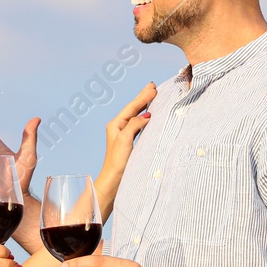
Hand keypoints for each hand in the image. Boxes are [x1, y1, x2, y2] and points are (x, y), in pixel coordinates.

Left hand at [98, 83, 155, 203]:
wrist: (113, 180)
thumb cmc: (117, 162)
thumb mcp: (124, 140)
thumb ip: (134, 125)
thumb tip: (146, 115)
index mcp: (115, 125)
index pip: (132, 107)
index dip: (143, 97)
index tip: (153, 88)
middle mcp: (119, 127)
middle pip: (133, 108)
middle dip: (143, 97)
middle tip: (153, 86)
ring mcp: (124, 134)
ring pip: (136, 115)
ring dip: (144, 105)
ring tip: (152, 95)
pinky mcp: (129, 142)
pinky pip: (138, 124)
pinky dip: (145, 116)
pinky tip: (149, 115)